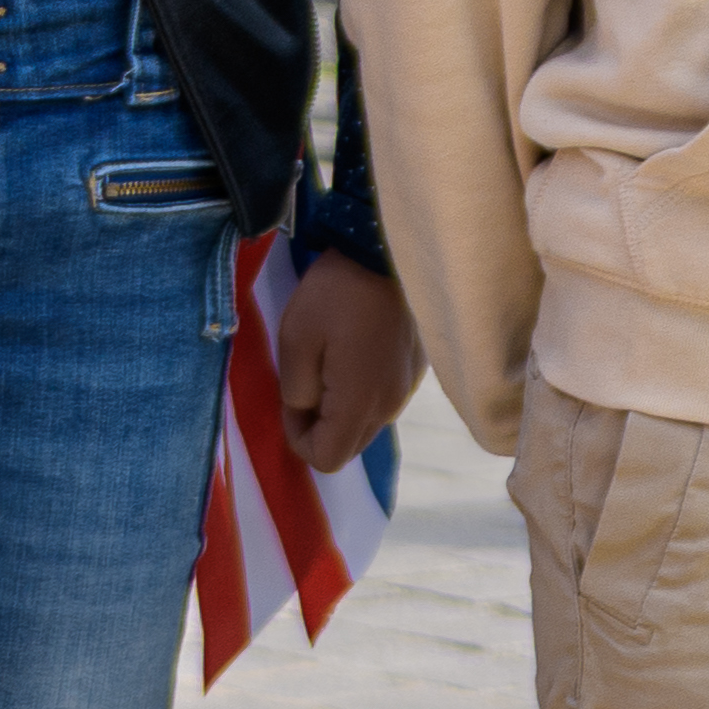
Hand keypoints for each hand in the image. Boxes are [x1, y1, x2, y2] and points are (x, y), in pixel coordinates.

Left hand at [277, 256, 418, 469]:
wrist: (383, 249)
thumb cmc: (334, 295)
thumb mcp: (295, 341)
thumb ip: (295, 391)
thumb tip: (306, 408)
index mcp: (360, 404)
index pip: (328, 458)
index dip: (299, 439)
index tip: (291, 401)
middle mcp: (390, 404)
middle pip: (350, 446)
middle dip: (321, 428)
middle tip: (307, 383)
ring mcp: (408, 385)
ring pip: (368, 423)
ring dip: (344, 410)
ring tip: (331, 364)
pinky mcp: (417, 366)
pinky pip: (384, 397)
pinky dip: (365, 391)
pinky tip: (356, 351)